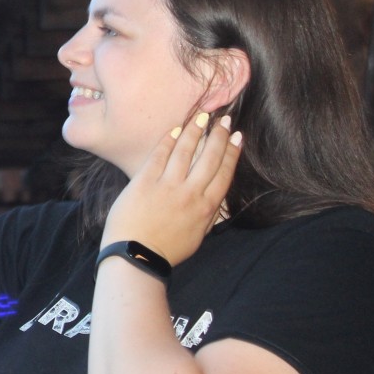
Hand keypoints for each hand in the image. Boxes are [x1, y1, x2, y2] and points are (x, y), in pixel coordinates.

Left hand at [102, 111, 243, 268]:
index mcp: (206, 208)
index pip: (224, 173)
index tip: (237, 137)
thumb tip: (217, 197)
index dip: (232, 153)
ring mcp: (167, 186)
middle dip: (218, 136)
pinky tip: (175, 129)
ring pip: (185, 152)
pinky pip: (159, 155)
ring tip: (202, 117)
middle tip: (224, 120)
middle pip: (209, 158)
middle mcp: (190, 194)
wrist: (135, 256)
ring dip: (195, 131)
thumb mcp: (198, 235)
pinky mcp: (144, 182)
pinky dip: (168, 140)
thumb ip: (209, 214)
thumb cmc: (166, 250)